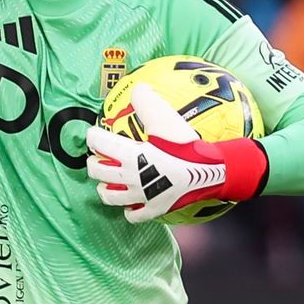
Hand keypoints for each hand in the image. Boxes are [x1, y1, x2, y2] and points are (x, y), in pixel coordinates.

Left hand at [84, 84, 268, 223]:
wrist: (210, 173)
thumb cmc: (187, 146)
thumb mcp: (167, 119)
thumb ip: (148, 102)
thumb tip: (137, 88)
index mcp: (129, 155)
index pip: (98, 143)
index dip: (92, 136)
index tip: (94, 132)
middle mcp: (129, 177)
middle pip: (96, 171)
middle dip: (93, 161)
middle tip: (98, 155)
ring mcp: (140, 196)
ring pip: (109, 195)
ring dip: (105, 186)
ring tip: (109, 180)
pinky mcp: (153, 210)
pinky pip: (133, 215)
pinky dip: (129, 209)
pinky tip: (132, 202)